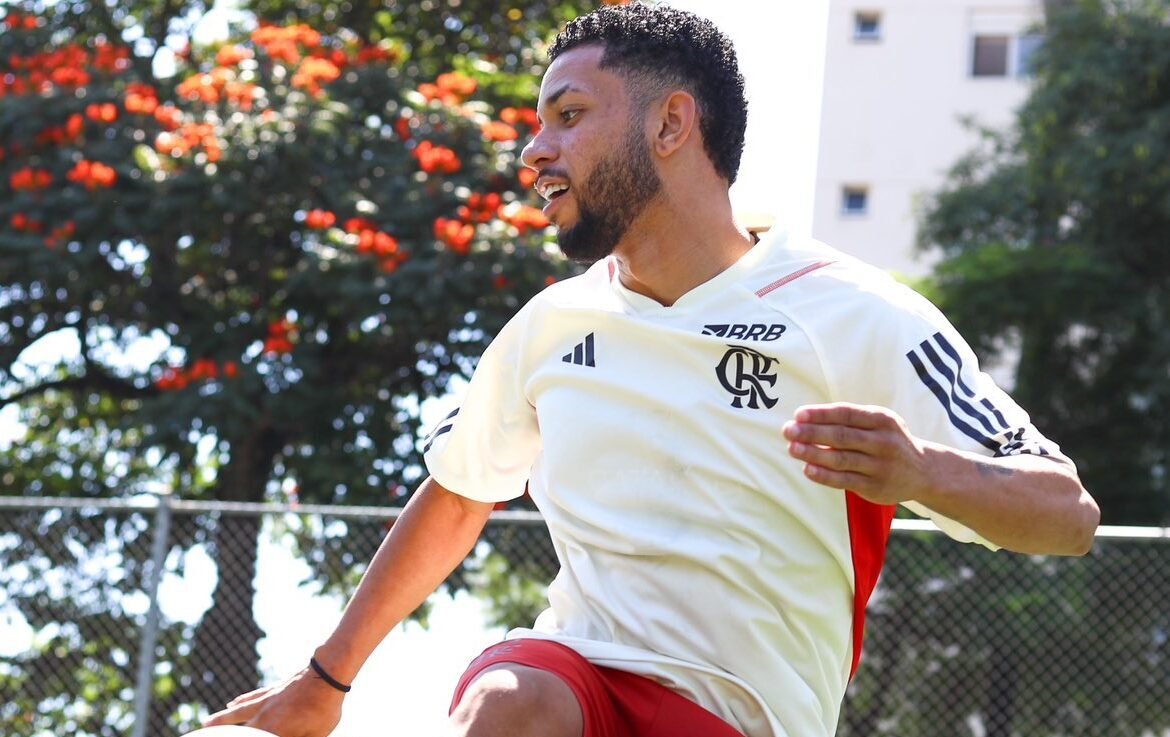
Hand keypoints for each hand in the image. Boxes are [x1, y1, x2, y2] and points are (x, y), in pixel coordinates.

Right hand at [203, 666, 344, 736]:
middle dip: (221, 734)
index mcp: (273, 730)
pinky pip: (252, 697)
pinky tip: (232, 704)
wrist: (327, 673)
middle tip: (203, 734)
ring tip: (205, 723)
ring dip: (221, 718)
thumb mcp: (316, 735)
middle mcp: (264, 715)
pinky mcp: (274, 689)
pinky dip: (240, 701)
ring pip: (238, 711)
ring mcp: (267, 700)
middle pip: (237, 729)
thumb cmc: (324, 708)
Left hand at [782, 402, 930, 505]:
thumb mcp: (878, 423)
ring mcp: (880, 466)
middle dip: (812, 433)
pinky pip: (845, 480)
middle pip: (841, 436)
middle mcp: (883, 442)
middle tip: (788, 431)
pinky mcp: (875, 487)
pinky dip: (824, 475)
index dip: (821, 414)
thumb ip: (849, 420)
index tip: (798, 414)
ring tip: (792, 448)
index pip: (847, 414)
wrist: (923, 471)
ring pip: (841, 459)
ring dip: (814, 453)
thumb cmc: (888, 441)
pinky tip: (807, 469)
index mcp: (882, 420)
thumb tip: (805, 420)